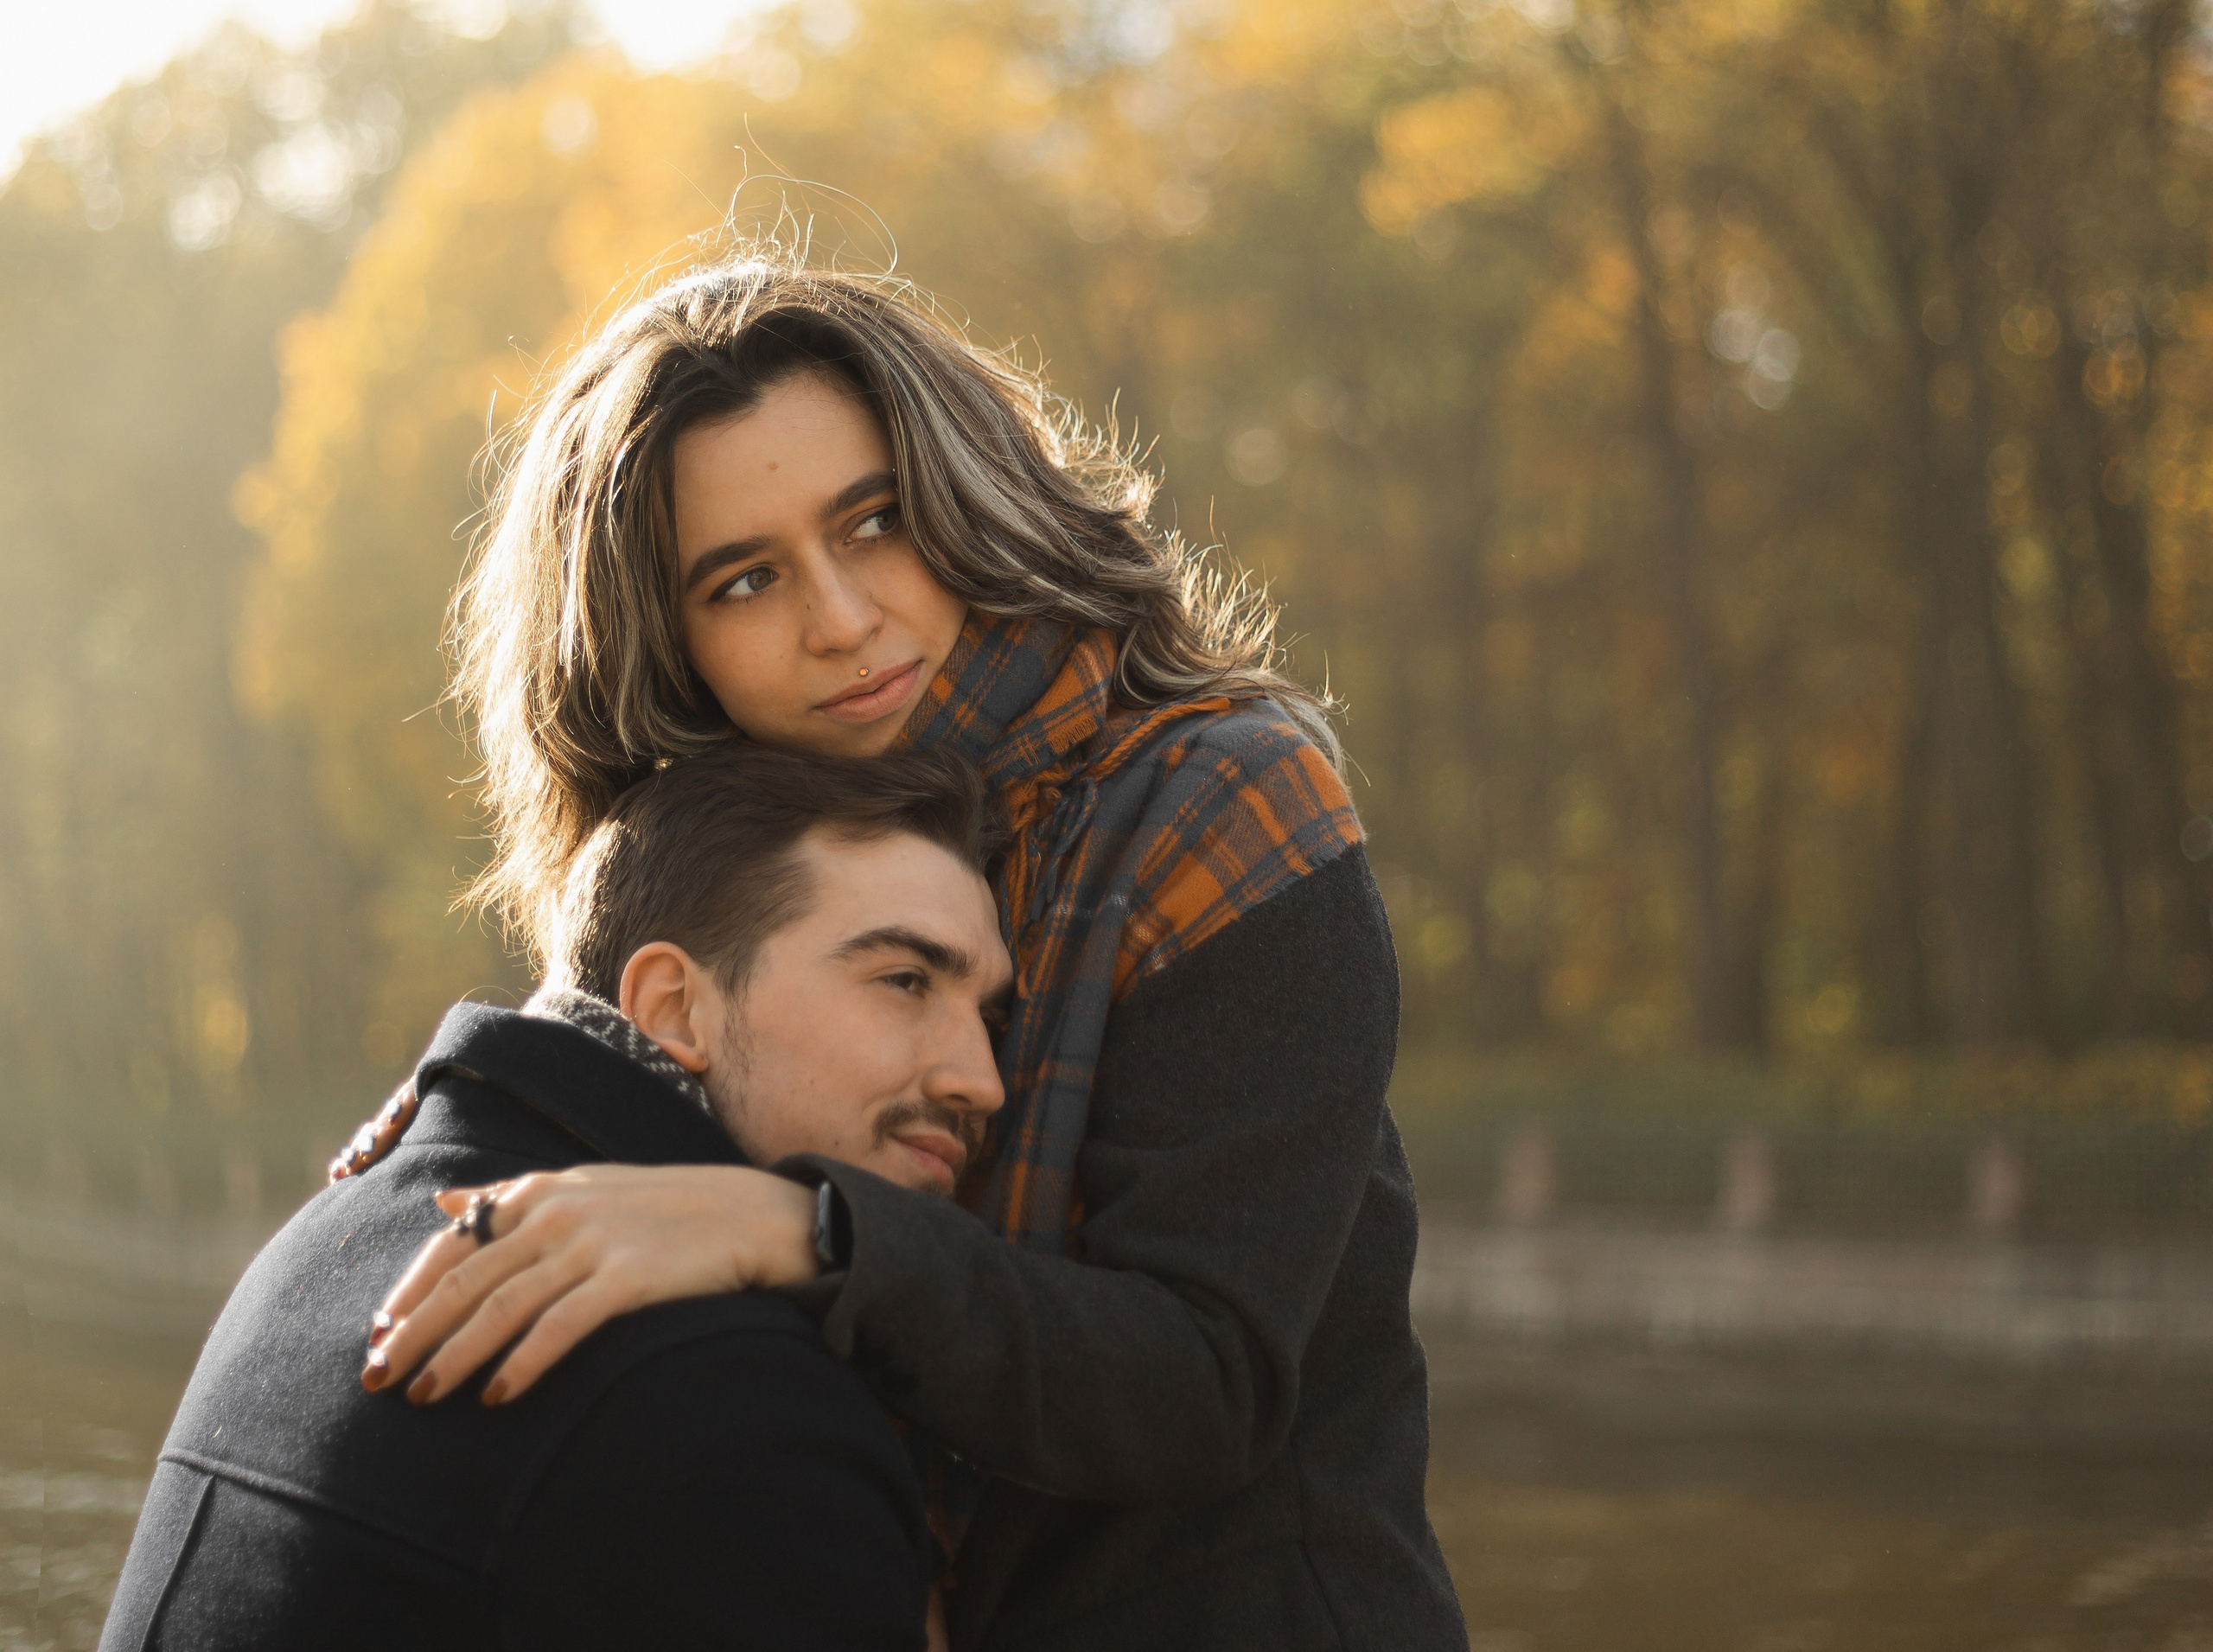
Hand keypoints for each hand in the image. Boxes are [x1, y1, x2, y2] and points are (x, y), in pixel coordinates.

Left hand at [361, 1163, 818, 1405]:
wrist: (755, 1215)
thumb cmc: (667, 1208)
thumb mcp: (585, 1188)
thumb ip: (511, 1198)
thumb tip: (443, 1202)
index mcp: (542, 1189)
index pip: (453, 1241)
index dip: (409, 1289)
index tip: (377, 1333)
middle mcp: (558, 1211)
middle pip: (464, 1279)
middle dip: (413, 1333)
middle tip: (376, 1380)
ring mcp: (592, 1243)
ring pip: (501, 1307)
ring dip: (454, 1357)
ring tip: (423, 1397)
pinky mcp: (628, 1277)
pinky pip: (560, 1327)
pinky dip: (524, 1363)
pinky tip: (498, 1396)